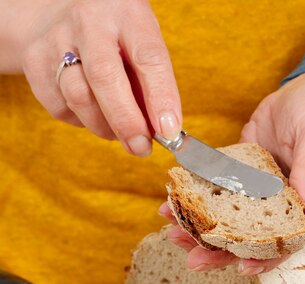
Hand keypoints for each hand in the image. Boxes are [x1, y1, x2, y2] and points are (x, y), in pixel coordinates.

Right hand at [10, 0, 181, 154]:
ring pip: (78, 97)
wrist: (58, 9)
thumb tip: (162, 129)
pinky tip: (93, 114)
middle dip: (126, 122)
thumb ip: (153, 80)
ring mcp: (55, 39)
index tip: (169, 130)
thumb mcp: (142, 39)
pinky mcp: (33, 60)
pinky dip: (81, 121)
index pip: (148, 58)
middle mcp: (89, 22)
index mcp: (127, 14)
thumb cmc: (114, 32)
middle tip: (141, 147)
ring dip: (104, 126)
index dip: (161, 98)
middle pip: (105, 78)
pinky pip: (58, 106)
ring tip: (120, 133)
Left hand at [163, 66, 304, 274]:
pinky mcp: (246, 179)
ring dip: (205, 231)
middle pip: (259, 241)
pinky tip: (173, 204)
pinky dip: (198, 202)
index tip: (241, 265)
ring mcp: (267, 194)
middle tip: (193, 258)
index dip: (268, 257)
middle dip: (225, 252)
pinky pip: (222, 195)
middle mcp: (292, 206)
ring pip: (236, 223)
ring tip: (174, 233)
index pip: (294, 240)